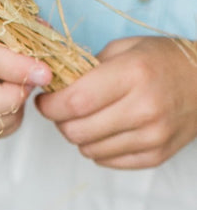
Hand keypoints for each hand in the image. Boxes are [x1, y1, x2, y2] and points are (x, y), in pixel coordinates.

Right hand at [0, 18, 51, 139]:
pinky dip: (5, 124)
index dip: (17, 69)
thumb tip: (51, 56)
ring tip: (23, 94)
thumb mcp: (15, 11)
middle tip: (30, 87)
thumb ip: (30, 31)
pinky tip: (15, 105)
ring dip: (7, 116)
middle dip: (8, 101)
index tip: (45, 74)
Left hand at [36, 36, 196, 167]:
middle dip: (61, 121)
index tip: (46, 100)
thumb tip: (52, 88)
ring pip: (87, 150)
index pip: (73, 102)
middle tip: (66, 110)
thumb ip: (87, 67)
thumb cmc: (163, 61)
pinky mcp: (156, 156)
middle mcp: (144, 108)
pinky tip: (111, 130)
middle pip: (75, 131)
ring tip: (93, 118)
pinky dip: (100, 148)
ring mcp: (152, 136)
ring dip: (81, 136)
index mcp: (133, 74)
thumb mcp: (127, 48)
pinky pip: (107, 161)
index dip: (50, 105)